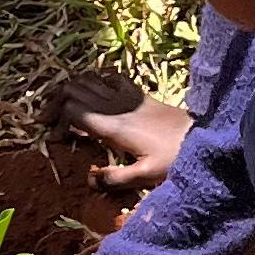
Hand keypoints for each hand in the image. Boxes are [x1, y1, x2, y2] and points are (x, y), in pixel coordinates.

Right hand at [56, 84, 190, 197]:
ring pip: (87, 78)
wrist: (205, 136)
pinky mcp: (138, 93)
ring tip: (64, 109)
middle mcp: (116, 105)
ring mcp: (127, 96)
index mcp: (114, 126)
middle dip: (55, 102)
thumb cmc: (176, 158)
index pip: (72, 110)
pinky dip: (94, 80)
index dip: (57, 121)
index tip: (56, 140)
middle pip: (73, 88)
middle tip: (49, 122)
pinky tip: (93, 95)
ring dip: (71, 90)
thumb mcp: (146, 175)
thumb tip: (88, 179)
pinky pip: (109, 76)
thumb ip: (115, 178)